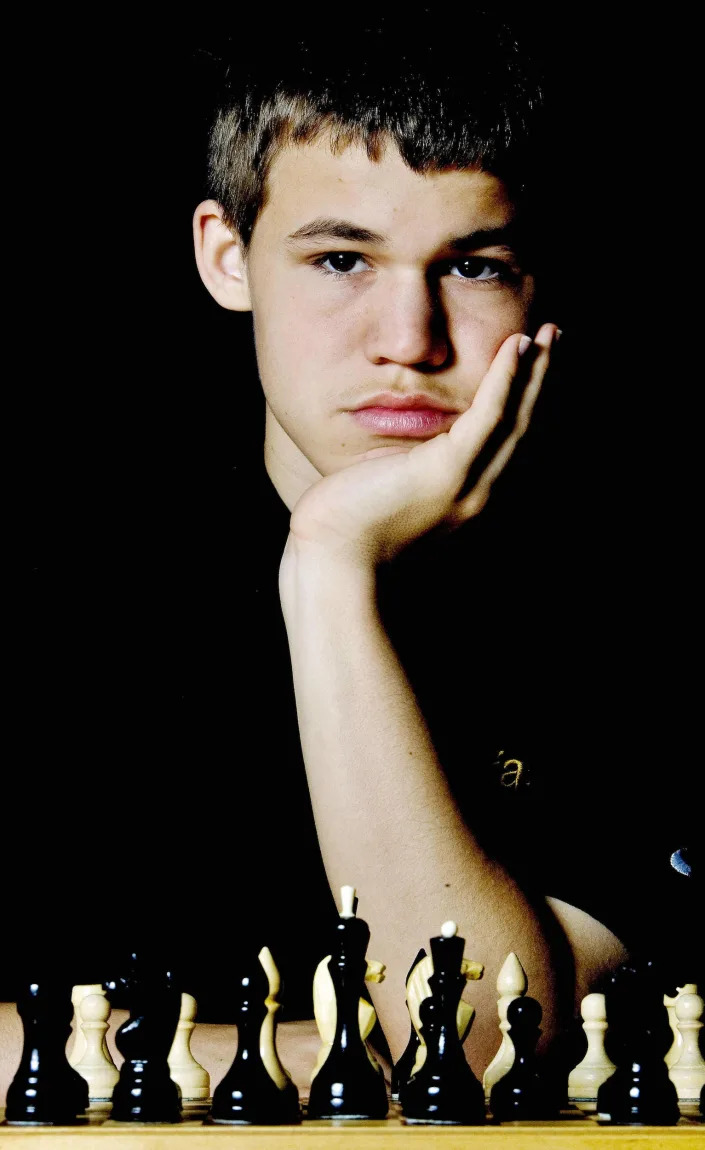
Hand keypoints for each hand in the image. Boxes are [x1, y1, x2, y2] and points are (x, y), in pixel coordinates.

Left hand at [286, 323, 557, 569]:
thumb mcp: (388, 485)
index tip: (539, 363)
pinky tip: (517, 347)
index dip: (529, 400)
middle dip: (545, 380)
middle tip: (559, 337)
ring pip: (517, 419)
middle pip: (526, 428)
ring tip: (550, 332)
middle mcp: (480, 494)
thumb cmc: (348, 528)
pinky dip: (505, 379)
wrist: (332, 562)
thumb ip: (408, 463)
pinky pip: (488, 417)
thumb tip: (403, 443)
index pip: (510, 442)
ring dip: (537, 372)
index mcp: (468, 498)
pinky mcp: (447, 474)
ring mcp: (468, 486)